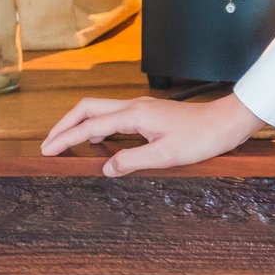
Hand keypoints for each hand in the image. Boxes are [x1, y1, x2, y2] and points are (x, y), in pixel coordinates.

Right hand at [39, 93, 266, 176]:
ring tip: (66, 143)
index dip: (65, 138)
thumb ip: (132, 161)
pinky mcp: (151, 114)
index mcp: (134, 115)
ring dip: (81, 124)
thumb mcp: (165, 156)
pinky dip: (99, 126)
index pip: (89, 125)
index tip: (47, 151)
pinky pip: (115, 116)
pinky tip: (99, 141)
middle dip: (65, 124)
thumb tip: (106, 168)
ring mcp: (143, 108)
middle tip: (49, 144)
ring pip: (102, 110)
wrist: (227, 122)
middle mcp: (135, 106)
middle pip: (89, 108)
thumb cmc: (202, 137)